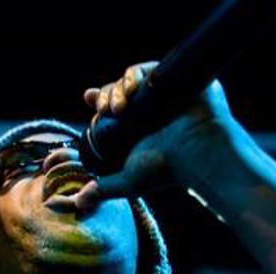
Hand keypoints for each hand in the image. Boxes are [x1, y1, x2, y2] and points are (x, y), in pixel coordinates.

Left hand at [73, 61, 239, 209]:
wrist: (195, 154)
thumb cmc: (166, 170)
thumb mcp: (128, 181)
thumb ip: (103, 189)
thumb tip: (80, 203)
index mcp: (136, 126)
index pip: (112, 106)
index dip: (98, 100)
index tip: (88, 98)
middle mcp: (149, 108)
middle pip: (118, 90)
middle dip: (106, 96)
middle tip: (105, 111)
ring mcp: (164, 92)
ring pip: (131, 78)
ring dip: (119, 87)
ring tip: (120, 106)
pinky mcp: (178, 78)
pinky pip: (151, 68)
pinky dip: (137, 75)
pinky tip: (133, 88)